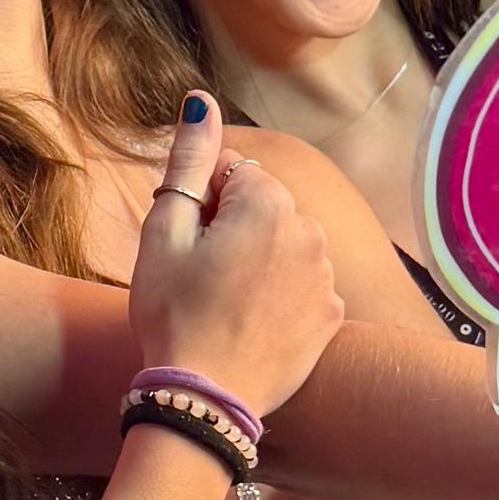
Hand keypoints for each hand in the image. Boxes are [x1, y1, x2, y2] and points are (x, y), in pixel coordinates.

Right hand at [128, 95, 343, 415]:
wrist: (205, 400)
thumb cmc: (174, 315)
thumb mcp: (165, 233)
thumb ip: (189, 159)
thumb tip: (199, 100)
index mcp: (268, 204)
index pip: (234, 173)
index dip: (202, 203)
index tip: (187, 244)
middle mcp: (310, 231)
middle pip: (264, 206)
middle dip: (234, 228)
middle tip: (201, 277)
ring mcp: (326, 276)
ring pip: (286, 244)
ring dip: (259, 260)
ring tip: (226, 303)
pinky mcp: (333, 315)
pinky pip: (304, 283)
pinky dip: (281, 294)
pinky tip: (251, 322)